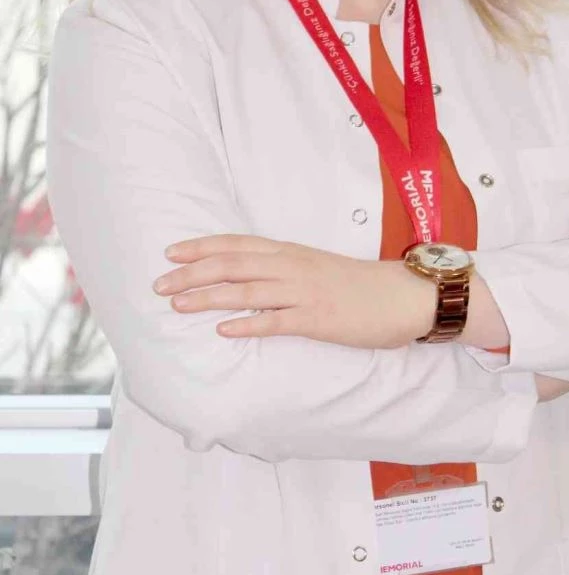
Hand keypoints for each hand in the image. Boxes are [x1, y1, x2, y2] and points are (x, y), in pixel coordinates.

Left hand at [153, 234, 434, 348]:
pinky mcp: (318, 318)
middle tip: (159, 283)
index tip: (170, 251)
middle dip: (192, 272)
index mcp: (291, 252)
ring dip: (209, 297)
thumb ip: (284, 269)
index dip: (202, 246)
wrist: (404, 295)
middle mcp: (292, 266)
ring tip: (178, 304)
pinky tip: (223, 331)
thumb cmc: (359, 284)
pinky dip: (248, 325)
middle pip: (233, 264)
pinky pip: (276, 321)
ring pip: (247, 292)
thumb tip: (247, 279)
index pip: (237, 244)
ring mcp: (304, 292)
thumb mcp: (316, 267)